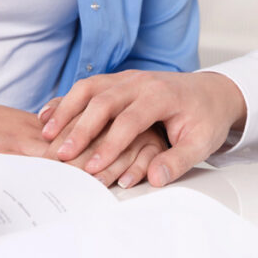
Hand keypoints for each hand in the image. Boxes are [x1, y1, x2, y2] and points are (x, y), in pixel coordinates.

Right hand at [38, 70, 246, 186]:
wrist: (210, 92)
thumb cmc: (204, 119)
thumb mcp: (201, 144)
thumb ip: (178, 161)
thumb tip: (156, 178)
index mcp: (161, 96)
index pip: (130, 121)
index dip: (110, 145)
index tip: (94, 168)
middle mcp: (139, 82)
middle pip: (103, 101)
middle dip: (80, 129)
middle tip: (62, 155)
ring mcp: (125, 79)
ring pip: (88, 89)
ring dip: (65, 111)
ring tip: (46, 135)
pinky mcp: (115, 81)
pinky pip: (86, 87)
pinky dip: (65, 102)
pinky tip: (47, 118)